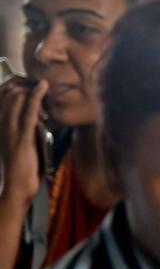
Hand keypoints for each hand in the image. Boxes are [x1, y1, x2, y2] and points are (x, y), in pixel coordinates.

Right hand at [0, 75, 47, 204]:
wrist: (18, 186)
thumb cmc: (24, 164)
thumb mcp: (24, 139)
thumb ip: (28, 125)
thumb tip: (42, 113)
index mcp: (0, 123)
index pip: (3, 93)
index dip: (18, 83)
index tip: (36, 83)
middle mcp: (1, 123)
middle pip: (9, 90)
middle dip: (27, 83)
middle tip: (43, 87)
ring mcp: (10, 129)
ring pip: (17, 97)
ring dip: (33, 90)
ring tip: (46, 92)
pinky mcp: (22, 136)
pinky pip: (28, 111)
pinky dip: (36, 96)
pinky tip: (43, 86)